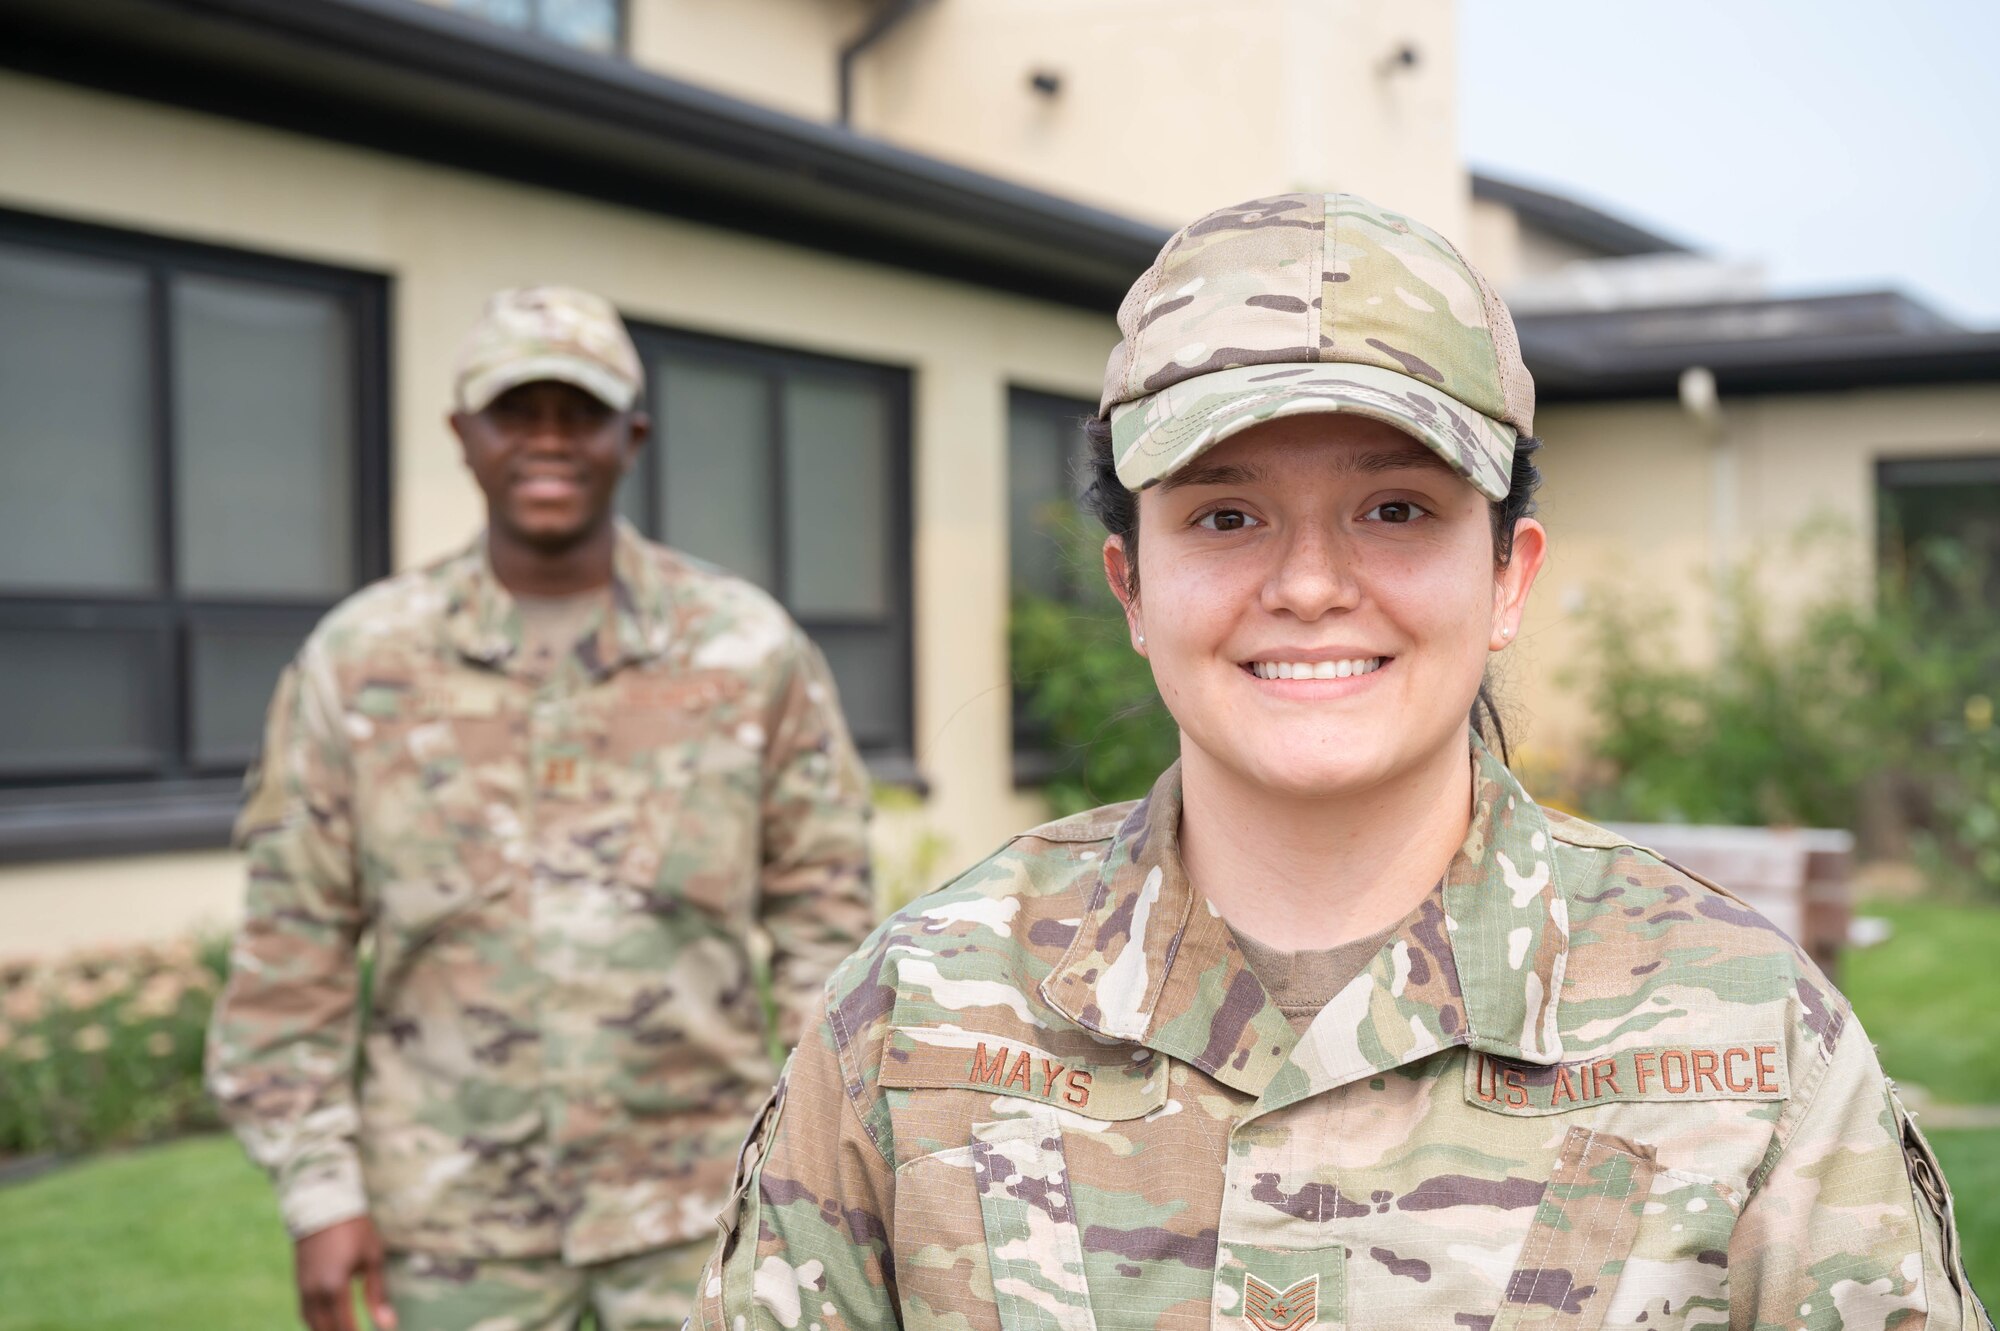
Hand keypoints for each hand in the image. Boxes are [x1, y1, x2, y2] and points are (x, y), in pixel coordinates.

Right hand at [294, 1216, 396, 1330]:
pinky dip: (318, 1323)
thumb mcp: (372, 1258)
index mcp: (334, 1288)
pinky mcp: (299, 1283)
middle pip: (326, 1330)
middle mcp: (314, 1293)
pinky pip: (306, 1313)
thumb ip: (377, 1294)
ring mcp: (303, 1289)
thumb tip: (388, 1325)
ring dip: (329, 1330)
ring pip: (313, 1325)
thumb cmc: (354, 1229)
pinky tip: (331, 1322)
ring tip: (348, 1327)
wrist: (321, 1205)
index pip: (345, 1328)